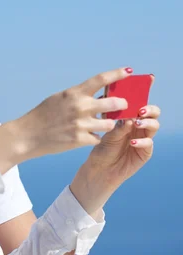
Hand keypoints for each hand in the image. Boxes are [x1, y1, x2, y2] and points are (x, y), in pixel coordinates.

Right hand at [14, 67, 131, 160]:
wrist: (28, 135)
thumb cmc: (43, 115)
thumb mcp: (59, 99)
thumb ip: (78, 96)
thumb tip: (99, 93)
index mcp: (74, 93)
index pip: (101, 79)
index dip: (117, 74)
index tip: (129, 72)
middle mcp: (80, 106)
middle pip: (115, 102)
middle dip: (122, 104)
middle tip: (122, 106)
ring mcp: (81, 124)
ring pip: (110, 123)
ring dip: (109, 124)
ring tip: (101, 124)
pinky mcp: (80, 140)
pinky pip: (98, 138)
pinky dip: (94, 137)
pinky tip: (86, 136)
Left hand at [71, 100, 159, 214]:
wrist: (100, 169)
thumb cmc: (101, 148)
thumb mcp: (106, 133)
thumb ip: (117, 124)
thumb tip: (126, 115)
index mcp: (129, 118)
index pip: (139, 103)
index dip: (145, 94)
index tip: (147, 85)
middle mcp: (139, 126)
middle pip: (153, 113)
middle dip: (149, 109)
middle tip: (140, 110)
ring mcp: (144, 138)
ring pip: (154, 125)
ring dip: (147, 122)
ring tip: (136, 123)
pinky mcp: (145, 151)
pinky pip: (149, 143)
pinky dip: (142, 141)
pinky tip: (132, 142)